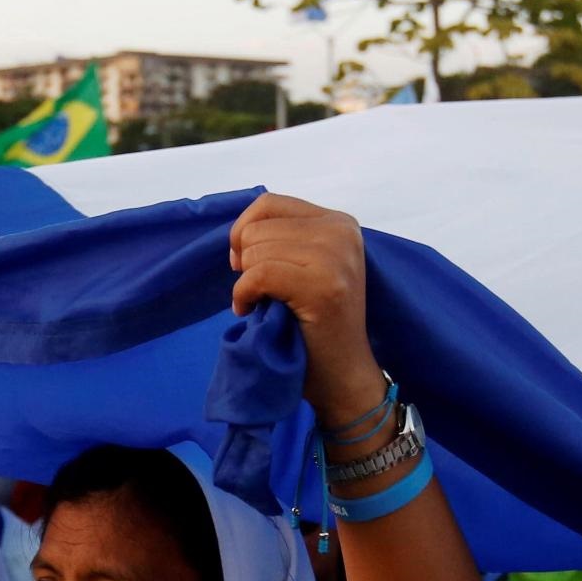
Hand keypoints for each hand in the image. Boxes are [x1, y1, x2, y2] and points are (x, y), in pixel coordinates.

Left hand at [227, 193, 382, 422]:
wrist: (344, 377)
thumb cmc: (316, 327)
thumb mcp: (306, 266)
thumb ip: (283, 239)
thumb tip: (237, 232)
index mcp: (340, 223)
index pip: (270, 203)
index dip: (244, 232)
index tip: (246, 265)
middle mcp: (342, 233)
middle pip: (258, 227)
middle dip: (246, 263)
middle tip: (262, 294)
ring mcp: (336, 258)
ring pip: (255, 250)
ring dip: (247, 283)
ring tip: (265, 305)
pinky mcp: (323, 286)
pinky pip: (258, 274)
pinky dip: (243, 296)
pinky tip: (250, 312)